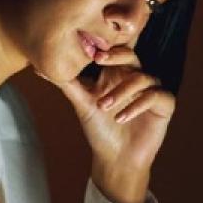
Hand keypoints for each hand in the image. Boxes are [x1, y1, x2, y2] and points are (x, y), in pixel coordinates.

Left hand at [53, 49, 175, 202]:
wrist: (115, 159)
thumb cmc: (99, 129)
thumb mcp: (81, 103)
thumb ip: (66, 83)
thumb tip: (39, 68)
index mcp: (117, 72)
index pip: (116, 48)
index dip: (108, 43)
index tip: (90, 49)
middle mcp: (135, 76)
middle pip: (131, 54)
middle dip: (116, 55)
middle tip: (99, 60)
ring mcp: (151, 89)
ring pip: (142, 78)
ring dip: (121, 91)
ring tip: (103, 107)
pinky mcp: (164, 105)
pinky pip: (156, 96)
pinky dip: (137, 105)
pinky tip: (121, 117)